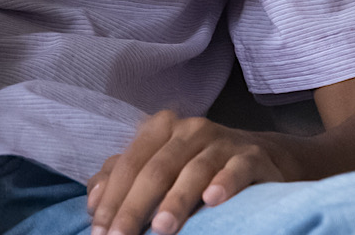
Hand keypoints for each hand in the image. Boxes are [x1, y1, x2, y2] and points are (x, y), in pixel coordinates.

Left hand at [87, 111, 299, 234]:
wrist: (261, 158)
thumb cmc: (197, 166)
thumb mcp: (158, 166)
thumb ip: (123, 177)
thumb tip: (94, 201)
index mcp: (159, 129)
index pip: (129, 164)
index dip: (112, 198)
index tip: (100, 231)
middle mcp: (189, 130)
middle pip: (155, 169)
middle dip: (135, 207)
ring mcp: (222, 141)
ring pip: (193, 170)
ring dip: (176, 201)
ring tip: (162, 228)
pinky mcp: (252, 157)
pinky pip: (236, 170)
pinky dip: (224, 183)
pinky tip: (212, 201)